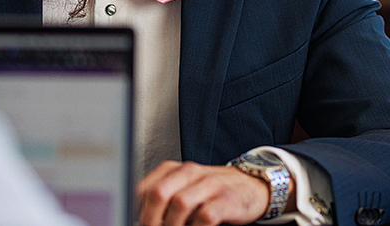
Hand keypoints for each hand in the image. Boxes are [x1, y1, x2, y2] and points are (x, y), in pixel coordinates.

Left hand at [136, 161, 271, 225]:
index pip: (145, 187)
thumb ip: (165, 197)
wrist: (253, 187)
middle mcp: (192, 173)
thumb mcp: (187, 187)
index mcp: (176, 169)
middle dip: (150, 219)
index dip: (136, 210)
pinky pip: (205, 217)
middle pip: (159, 193)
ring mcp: (211, 185)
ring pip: (180, 204)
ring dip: (172, 225)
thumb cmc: (215, 191)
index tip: (136, 221)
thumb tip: (141, 218)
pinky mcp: (227, 201)